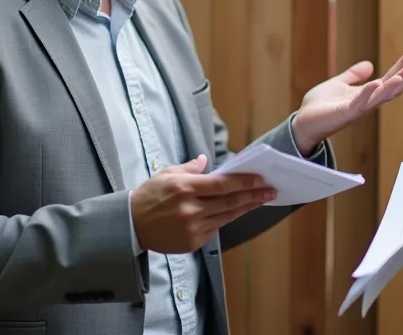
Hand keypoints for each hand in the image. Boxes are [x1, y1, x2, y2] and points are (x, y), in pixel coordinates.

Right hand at [130, 155, 276, 253]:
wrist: (131, 225)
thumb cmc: (149, 196)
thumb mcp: (166, 174)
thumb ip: (189, 168)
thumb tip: (205, 160)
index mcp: (185, 187)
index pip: (222, 184)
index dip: (244, 182)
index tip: (261, 179)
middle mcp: (191, 208)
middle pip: (230, 202)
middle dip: (253, 195)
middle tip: (271, 191)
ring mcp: (192, 227)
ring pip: (226, 216)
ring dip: (245, 208)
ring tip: (260, 200)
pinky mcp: (192, 242)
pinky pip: (215, 229)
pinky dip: (227, 219)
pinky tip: (238, 211)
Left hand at [291, 47, 402, 153]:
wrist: (302, 124)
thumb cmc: (319, 107)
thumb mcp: (339, 84)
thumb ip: (354, 76)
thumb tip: (369, 64)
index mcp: (369, 94)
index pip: (393, 76)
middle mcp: (369, 102)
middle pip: (397, 85)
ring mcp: (358, 109)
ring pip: (384, 95)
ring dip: (400, 82)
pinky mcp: (344, 114)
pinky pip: (359, 103)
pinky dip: (369, 93)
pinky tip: (378, 82)